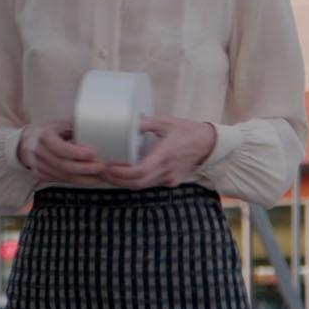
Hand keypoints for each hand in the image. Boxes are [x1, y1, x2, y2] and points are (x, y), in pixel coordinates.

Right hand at [17, 121, 103, 183]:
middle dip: (85, 168)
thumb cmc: (49, 132)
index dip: (77, 153)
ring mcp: (38, 165)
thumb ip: (75, 124)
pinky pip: (60, 180)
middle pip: (63, 165)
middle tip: (102, 167)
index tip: (93, 153)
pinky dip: (76, 181)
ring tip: (100, 175)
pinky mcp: (40, 175)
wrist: (26, 142)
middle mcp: (39, 152)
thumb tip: (96, 120)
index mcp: (44, 136)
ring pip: (63, 176)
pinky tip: (89, 179)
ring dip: (84, 178)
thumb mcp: (60, 124)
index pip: (60, 147)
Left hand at [100, 116, 215, 189]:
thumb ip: (146, 122)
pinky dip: (134, 181)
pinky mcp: (170, 181)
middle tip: (100, 170)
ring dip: (123, 182)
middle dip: (116, 179)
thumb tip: (126, 122)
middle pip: (137, 183)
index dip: (121, 173)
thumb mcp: (166, 122)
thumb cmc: (187, 131)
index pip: (140, 172)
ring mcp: (169, 178)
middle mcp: (167, 170)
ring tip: (106, 172)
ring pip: (142, 186)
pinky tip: (122, 174)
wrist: (208, 143)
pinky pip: (149, 185)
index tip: (108, 166)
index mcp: (165, 155)